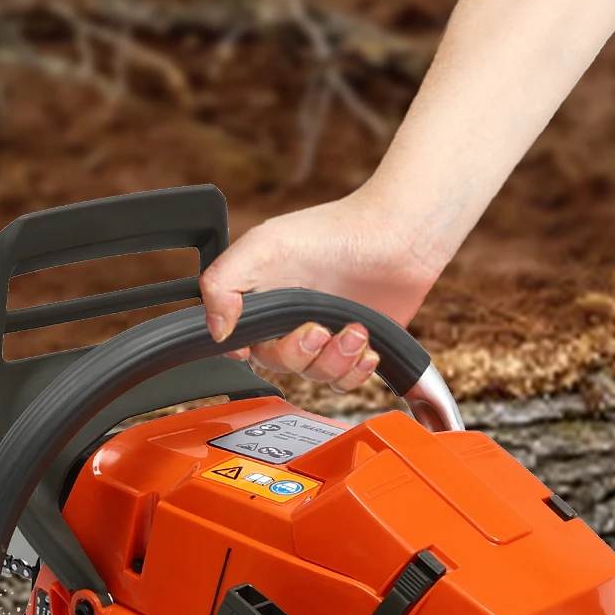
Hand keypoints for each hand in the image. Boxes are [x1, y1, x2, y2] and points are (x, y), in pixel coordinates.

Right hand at [198, 190, 442, 392]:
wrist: (397, 237)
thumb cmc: (334, 233)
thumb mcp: (261, 247)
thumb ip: (220, 285)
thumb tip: (216, 331)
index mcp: (262, 301)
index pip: (241, 345)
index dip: (252, 350)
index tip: (268, 338)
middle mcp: (290, 320)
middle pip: (279, 366)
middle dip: (300, 353)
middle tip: (319, 330)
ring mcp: (324, 336)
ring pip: (315, 377)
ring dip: (335, 361)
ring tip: (354, 332)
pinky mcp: (355, 348)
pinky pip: (344, 382)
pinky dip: (356, 371)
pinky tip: (366, 347)